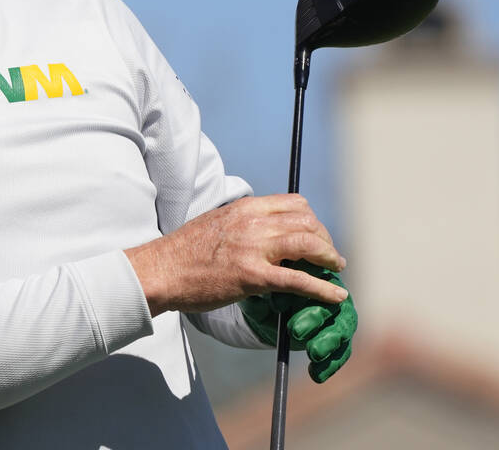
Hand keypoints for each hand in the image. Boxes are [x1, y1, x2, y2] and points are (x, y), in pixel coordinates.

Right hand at [125, 194, 347, 315]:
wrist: (161, 270)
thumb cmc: (185, 252)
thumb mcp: (217, 222)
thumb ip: (244, 224)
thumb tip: (265, 232)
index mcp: (245, 207)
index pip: (294, 204)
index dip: (312, 220)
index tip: (316, 235)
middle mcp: (253, 222)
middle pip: (307, 221)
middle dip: (325, 238)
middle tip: (329, 255)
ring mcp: (254, 248)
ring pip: (308, 244)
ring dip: (329, 257)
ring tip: (336, 268)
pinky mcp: (253, 276)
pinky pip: (298, 279)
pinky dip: (323, 287)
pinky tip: (337, 295)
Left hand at [239, 263, 356, 382]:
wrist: (268, 314)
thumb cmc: (264, 297)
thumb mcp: (256, 296)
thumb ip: (257, 298)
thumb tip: (257, 300)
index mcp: (312, 273)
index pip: (314, 276)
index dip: (299, 289)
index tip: (277, 306)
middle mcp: (331, 291)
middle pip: (332, 301)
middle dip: (314, 316)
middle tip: (294, 330)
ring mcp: (339, 314)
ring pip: (341, 326)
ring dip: (327, 340)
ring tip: (312, 353)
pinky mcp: (340, 336)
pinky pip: (342, 351)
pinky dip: (331, 364)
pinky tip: (316, 375)